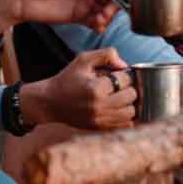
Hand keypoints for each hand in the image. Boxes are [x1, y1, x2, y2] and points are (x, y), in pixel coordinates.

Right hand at [21, 48, 135, 129]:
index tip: (115, 74)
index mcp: (96, 88)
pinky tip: (116, 107)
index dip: (123, 74)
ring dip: (128, 102)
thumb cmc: (68, 78)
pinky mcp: (99, 128)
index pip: (125, 79)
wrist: (50, 102)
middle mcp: (99, 106)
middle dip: (128, 87)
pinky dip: (125, 115)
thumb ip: (107, 55)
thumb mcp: (83, 59)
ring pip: (131, 112)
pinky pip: (126, 124)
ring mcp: (100, 120)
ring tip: (118, 96)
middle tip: (118, 85)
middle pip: (131, 95)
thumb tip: (125, 66)